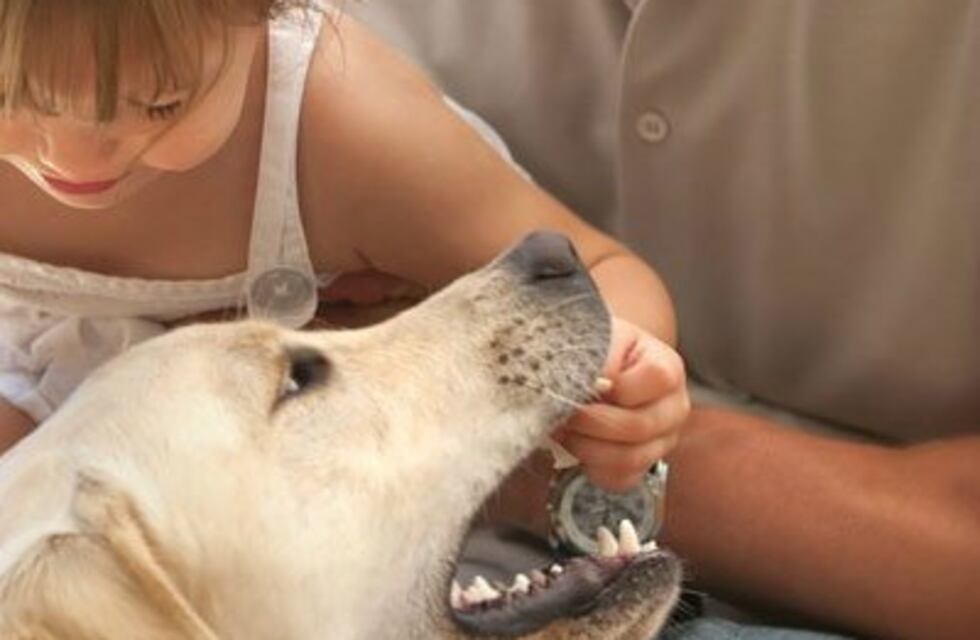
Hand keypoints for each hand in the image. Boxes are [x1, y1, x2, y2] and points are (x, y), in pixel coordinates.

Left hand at [552, 317, 688, 491]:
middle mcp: (673, 408)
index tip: (587, 381)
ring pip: (628, 459)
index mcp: (667, 368)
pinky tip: (575, 444)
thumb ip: (598, 356)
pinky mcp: (642, 467)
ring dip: (585, 446)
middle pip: (639, 427)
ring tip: (561, 427)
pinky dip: (590, 465)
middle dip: (590, 421)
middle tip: (560, 410)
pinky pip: (618, 479)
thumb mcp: (595, 339)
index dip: (618, 385)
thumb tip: (594, 384)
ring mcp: (661, 442)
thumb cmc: (594, 352)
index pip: (657, 379)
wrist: (585, 371)